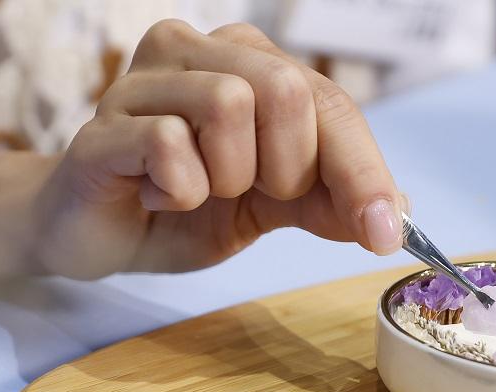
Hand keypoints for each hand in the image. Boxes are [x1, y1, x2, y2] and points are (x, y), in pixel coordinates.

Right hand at [33, 20, 404, 280]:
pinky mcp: (104, 126)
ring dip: (226, 179)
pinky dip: (179, 191)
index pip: (329, 102)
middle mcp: (197, 52)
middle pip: (285, 92)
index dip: (363, 170)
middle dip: (285, 171)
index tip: (385, 232)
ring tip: (196, 191)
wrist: (99, 234)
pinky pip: (169, 147)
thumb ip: (330, 202)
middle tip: (247, 194)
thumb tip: (396, 214)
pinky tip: (156, 195)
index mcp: (247, 62)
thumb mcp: (273, 209)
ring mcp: (144, 82)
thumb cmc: (184, 209)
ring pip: (227, 108)